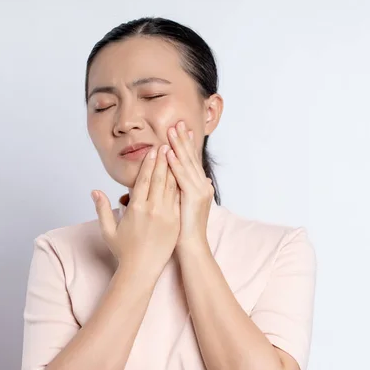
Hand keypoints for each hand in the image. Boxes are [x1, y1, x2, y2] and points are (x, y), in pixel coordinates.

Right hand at [91, 144, 180, 276]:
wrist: (141, 271)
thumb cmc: (123, 251)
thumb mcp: (108, 230)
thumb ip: (102, 208)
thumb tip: (95, 191)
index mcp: (136, 209)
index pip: (144, 180)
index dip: (149, 163)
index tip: (153, 150)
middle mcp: (153, 210)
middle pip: (160, 179)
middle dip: (164, 160)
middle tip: (167, 144)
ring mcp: (167, 216)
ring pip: (172, 187)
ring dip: (174, 169)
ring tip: (177, 154)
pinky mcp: (176, 222)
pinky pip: (179, 200)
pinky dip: (181, 186)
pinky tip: (183, 176)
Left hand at [166, 120, 214, 250]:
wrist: (191, 247)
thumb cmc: (184, 230)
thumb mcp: (184, 205)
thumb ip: (184, 189)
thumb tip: (191, 179)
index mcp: (198, 186)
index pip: (191, 160)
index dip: (185, 144)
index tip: (179, 129)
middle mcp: (201, 186)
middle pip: (191, 157)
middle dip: (183, 139)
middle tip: (177, 122)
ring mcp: (199, 191)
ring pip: (187, 163)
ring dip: (178, 146)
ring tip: (171, 130)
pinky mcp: (193, 198)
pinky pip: (182, 178)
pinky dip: (175, 164)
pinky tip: (168, 153)